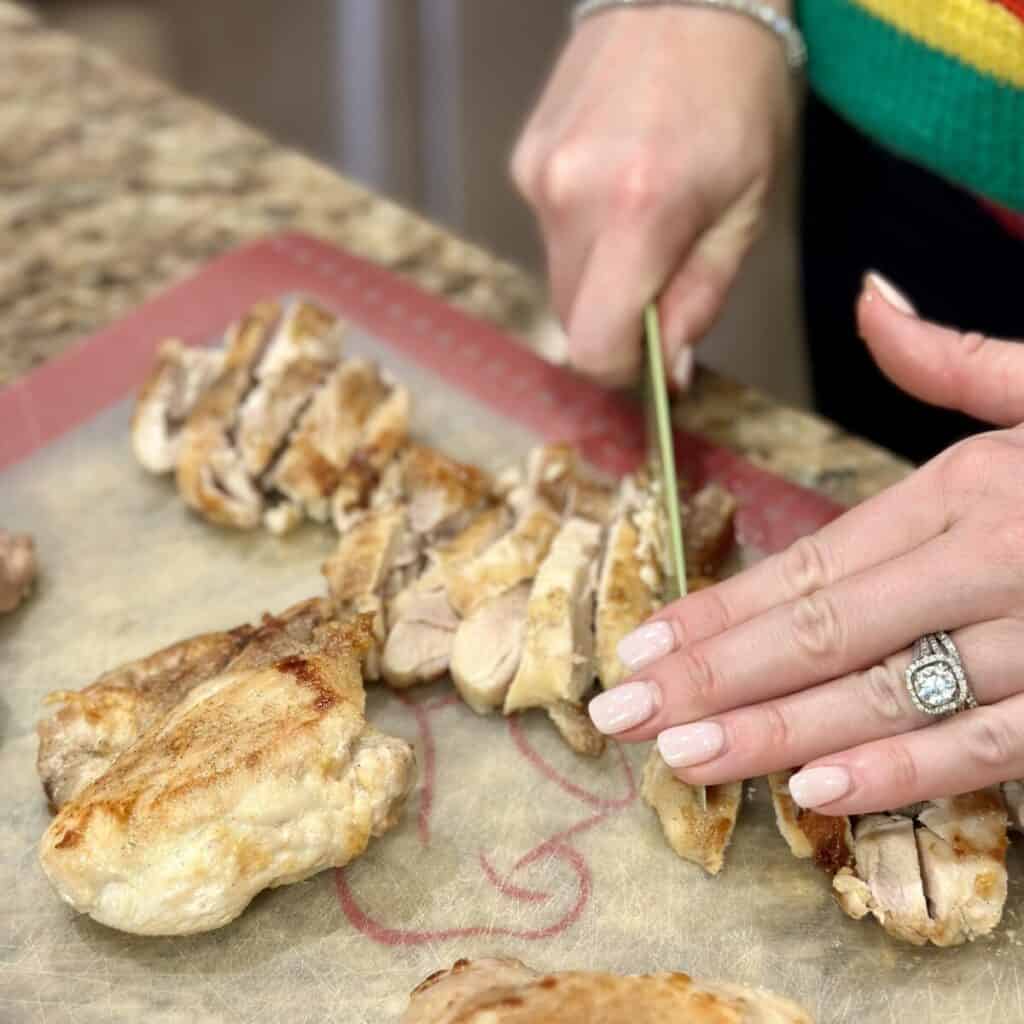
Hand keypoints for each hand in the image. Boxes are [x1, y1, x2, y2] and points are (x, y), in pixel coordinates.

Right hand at [510, 5, 794, 387]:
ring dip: (599, 272)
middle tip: (661, 276)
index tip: (649, 355)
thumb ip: (702, 299)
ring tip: (644, 211)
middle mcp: (571, 198)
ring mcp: (538, 176)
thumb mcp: (747, 209)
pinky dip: (583, 229)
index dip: (620, 367)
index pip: (593, 343)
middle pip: (572, 315)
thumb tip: (664, 374)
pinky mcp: (523, 160)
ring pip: (559, 275)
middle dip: (614, 318)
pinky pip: (550, 230)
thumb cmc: (739, 94)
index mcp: (639, 213)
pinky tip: (617, 178)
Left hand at [589, 272, 1023, 813]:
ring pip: (888, 698)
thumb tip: (870, 297)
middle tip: (620, 714)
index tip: (641, 644)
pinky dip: (903, 773)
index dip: (719, 609)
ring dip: (779, 734)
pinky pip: (988, 746)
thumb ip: (954, 358)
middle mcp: (991, 562)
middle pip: (824, 634)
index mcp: (966, 488)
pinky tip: (816, 793)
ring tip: (685, 758)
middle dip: (714, 679)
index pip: (811, 565)